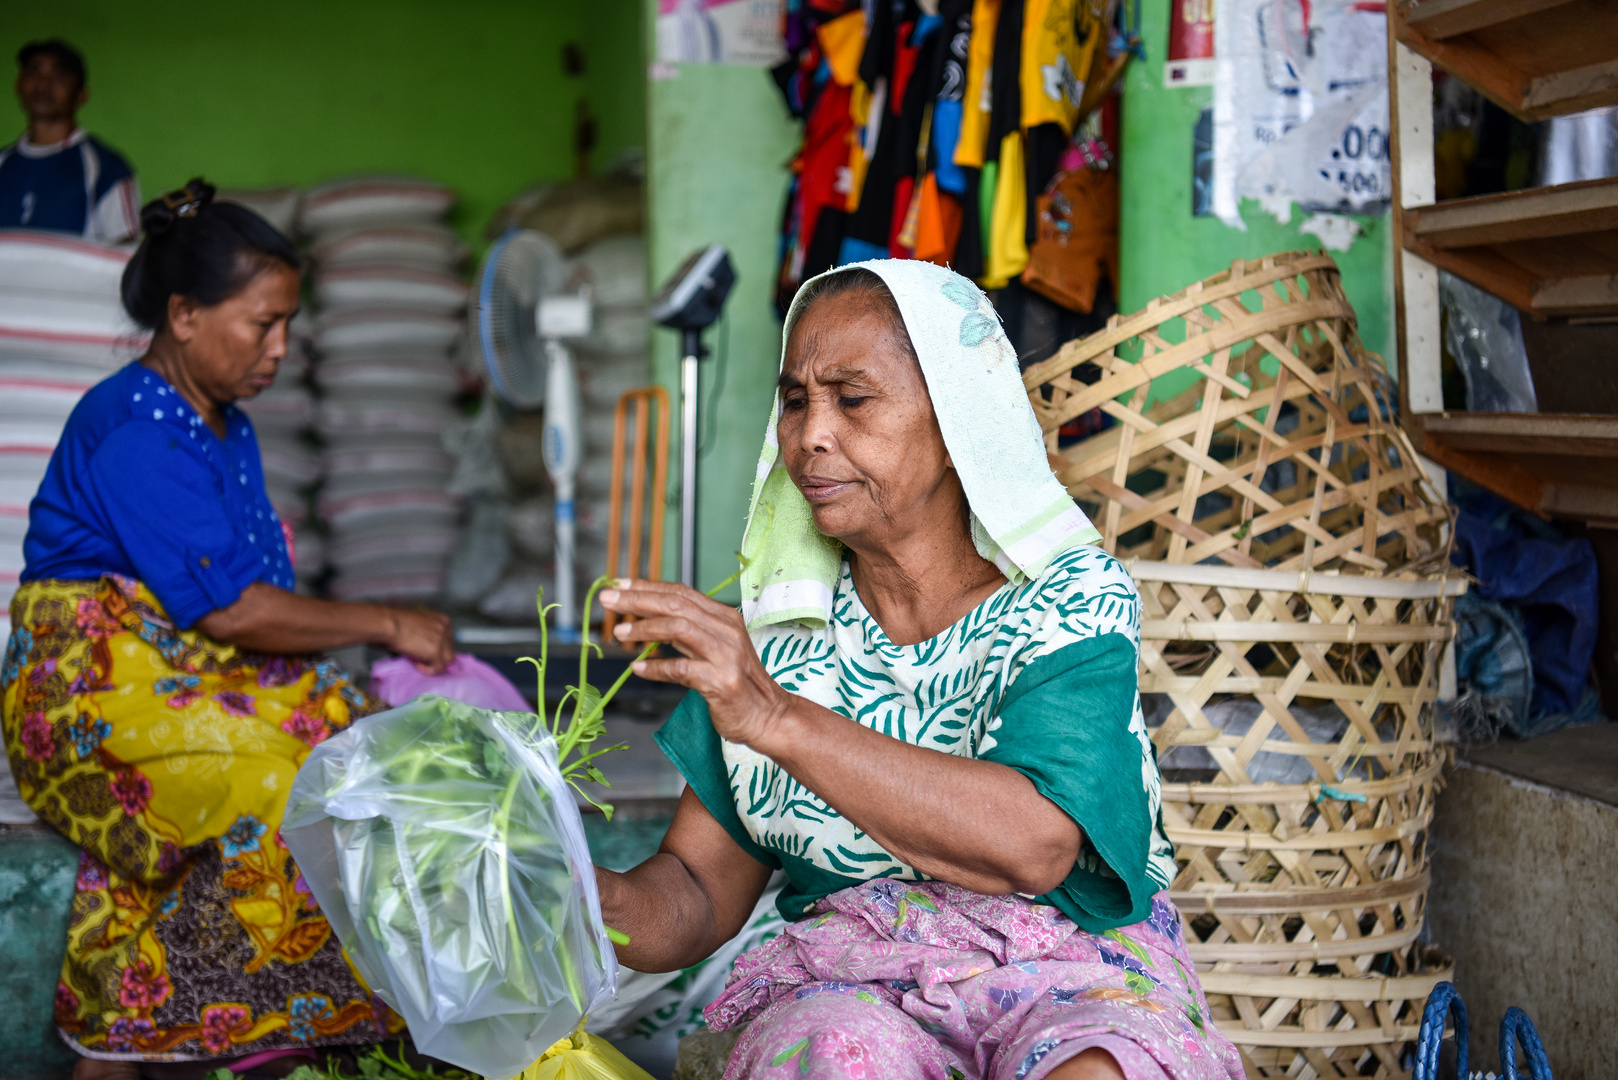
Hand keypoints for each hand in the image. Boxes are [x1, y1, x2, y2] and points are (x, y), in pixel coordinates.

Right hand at [383, 607, 454, 673]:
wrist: (388, 625)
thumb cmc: (393, 622)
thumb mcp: (416, 623)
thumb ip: (425, 632)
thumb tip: (423, 646)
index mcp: (441, 620)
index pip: (447, 640)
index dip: (437, 648)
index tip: (426, 653)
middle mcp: (445, 628)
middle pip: (449, 650)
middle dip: (437, 657)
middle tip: (422, 660)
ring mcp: (441, 640)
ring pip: (446, 661)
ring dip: (433, 664)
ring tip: (418, 662)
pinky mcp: (435, 652)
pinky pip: (437, 668)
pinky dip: (427, 670)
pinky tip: (416, 664)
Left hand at [599, 580, 790, 747]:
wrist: (767, 715)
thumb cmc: (736, 682)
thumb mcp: (714, 648)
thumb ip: (686, 632)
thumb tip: (645, 619)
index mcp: (724, 616)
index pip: (680, 592)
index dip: (647, 587)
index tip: (618, 585)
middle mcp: (726, 630)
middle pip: (675, 605)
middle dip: (638, 600)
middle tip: (608, 600)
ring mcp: (725, 655)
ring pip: (678, 629)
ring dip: (644, 628)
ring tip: (620, 633)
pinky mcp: (720, 682)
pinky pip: (680, 669)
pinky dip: (655, 668)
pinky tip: (638, 668)